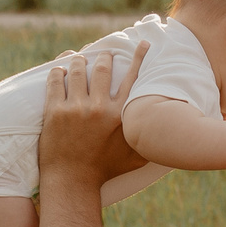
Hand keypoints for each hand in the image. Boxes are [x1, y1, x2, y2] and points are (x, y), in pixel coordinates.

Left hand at [39, 42, 150, 187]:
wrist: (72, 182)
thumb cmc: (104, 171)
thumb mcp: (135, 158)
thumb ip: (150, 143)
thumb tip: (170, 137)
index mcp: (120, 115)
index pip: (132, 78)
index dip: (138, 57)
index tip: (142, 44)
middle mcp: (99, 108)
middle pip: (103, 69)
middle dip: (104, 56)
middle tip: (103, 54)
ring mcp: (76, 108)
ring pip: (77, 71)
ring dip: (79, 61)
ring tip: (78, 58)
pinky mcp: (55, 112)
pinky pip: (55, 82)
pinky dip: (57, 72)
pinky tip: (59, 69)